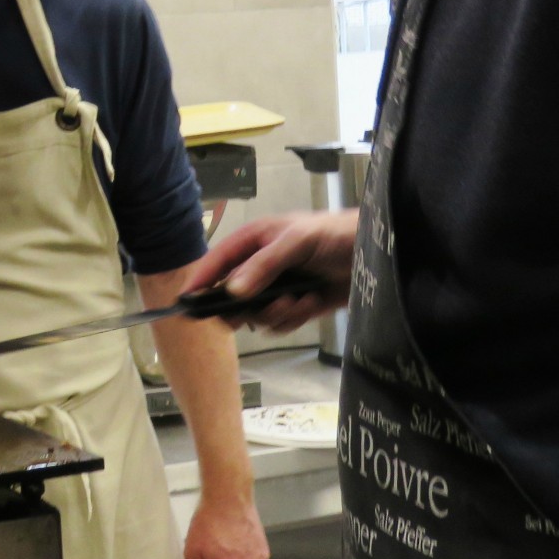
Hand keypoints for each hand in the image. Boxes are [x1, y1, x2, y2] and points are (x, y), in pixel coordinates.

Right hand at [185, 211, 357, 331]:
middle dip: (245, 306)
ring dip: (276, 313)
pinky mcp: (297, 306)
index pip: (218, 261)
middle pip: (232, 295)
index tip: (186, 301)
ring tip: (297, 300)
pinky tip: (311, 303)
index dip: (201, 279)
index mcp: (254, 242)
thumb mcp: (296, 241)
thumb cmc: (332, 235)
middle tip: (253, 312)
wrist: (372, 255)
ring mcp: (279, 288)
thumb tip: (232, 291)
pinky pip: (280, 323)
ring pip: (256, 314)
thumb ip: (263, 265)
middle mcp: (262, 266)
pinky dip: (294, 318)